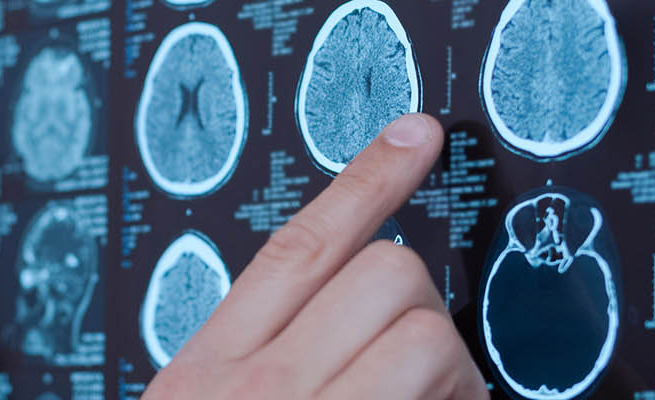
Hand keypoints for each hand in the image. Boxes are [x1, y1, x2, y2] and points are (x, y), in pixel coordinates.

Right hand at [142, 114, 486, 398]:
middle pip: (385, 272)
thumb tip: (337, 319)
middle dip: (421, 312)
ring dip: (451, 373)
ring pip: (427, 331)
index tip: (414, 138)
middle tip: (422, 374)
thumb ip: (249, 367)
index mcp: (204, 373)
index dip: (368, 182)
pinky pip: (444, 396)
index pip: (298, 247)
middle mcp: (258, 390)